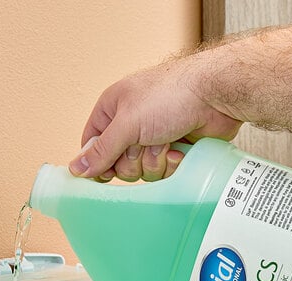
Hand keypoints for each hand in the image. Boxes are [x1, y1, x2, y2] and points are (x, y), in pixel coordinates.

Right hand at [68, 53, 241, 181]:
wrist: (215, 97)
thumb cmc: (171, 96)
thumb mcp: (128, 123)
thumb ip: (102, 150)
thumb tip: (76, 169)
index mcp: (112, 110)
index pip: (92, 145)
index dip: (98, 162)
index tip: (107, 173)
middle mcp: (131, 125)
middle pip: (118, 165)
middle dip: (134, 160)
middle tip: (145, 144)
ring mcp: (153, 139)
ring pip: (143, 172)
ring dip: (156, 161)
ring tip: (167, 142)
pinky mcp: (174, 150)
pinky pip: (164, 172)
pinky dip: (172, 164)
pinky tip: (181, 149)